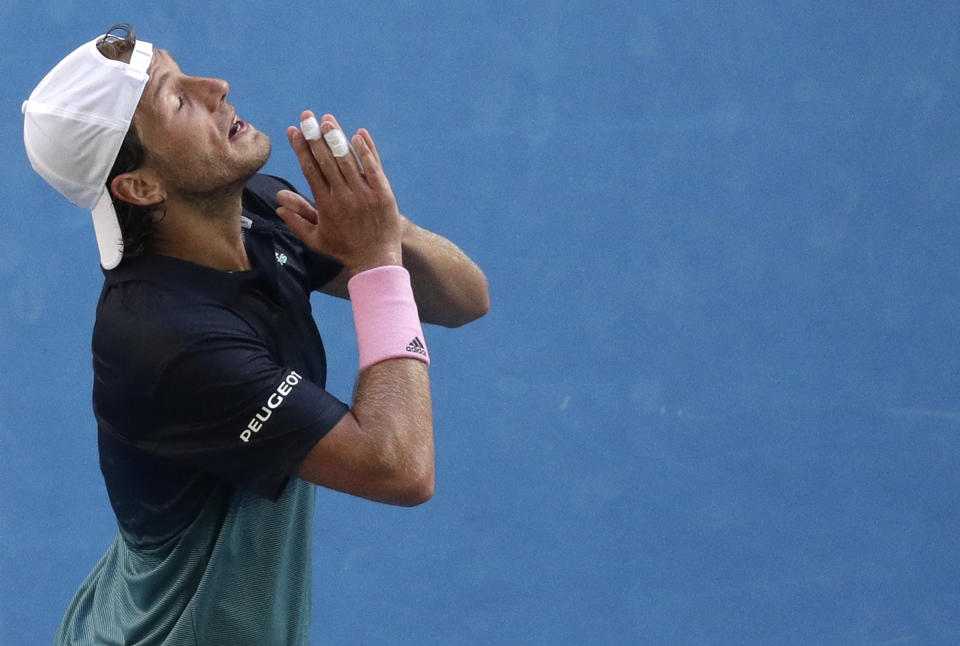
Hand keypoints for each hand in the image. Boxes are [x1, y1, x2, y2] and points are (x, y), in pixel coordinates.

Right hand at [277, 112, 401, 275]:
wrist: (376, 261)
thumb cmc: (344, 250)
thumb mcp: (316, 239)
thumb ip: (297, 220)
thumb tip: (279, 203)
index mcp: (325, 205)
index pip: (310, 170)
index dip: (301, 148)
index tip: (293, 130)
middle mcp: (343, 197)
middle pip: (327, 160)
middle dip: (315, 136)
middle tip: (307, 116)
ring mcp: (364, 195)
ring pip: (348, 161)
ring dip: (337, 138)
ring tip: (328, 120)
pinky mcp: (383, 195)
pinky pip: (374, 168)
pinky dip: (366, 151)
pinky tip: (359, 134)